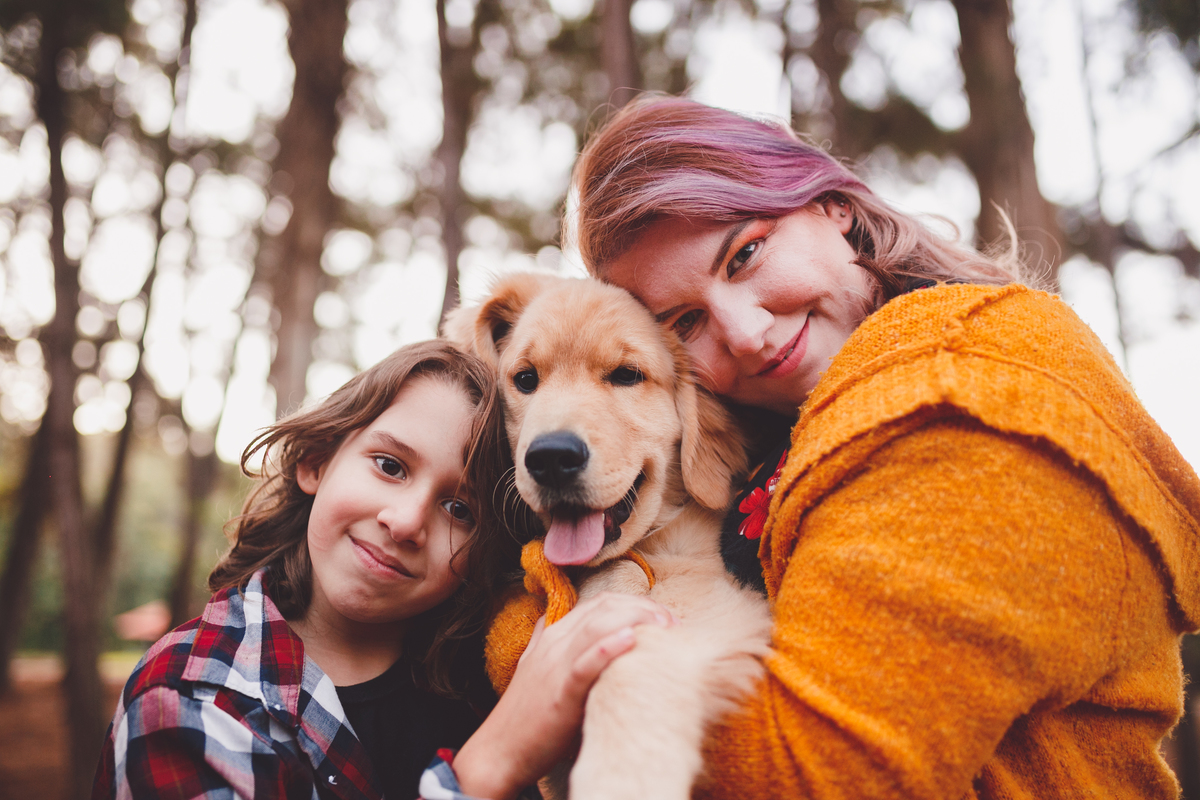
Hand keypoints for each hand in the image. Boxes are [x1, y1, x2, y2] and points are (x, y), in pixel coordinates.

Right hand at [453, 592, 673, 798]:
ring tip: (662, 626)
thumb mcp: (536, 666)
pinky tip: (630, 641)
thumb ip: (548, 640)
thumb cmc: (526, 713)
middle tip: (672, 623)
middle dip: (643, 608)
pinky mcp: (561, 692)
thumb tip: (555, 618)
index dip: (635, 602)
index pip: (600, 603)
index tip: (662, 617)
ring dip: (634, 620)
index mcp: (554, 635)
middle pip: (604, 607)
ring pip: (596, 626)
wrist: (500, 749)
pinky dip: (607, 649)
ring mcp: (556, 664)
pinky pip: (584, 664)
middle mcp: (555, 642)